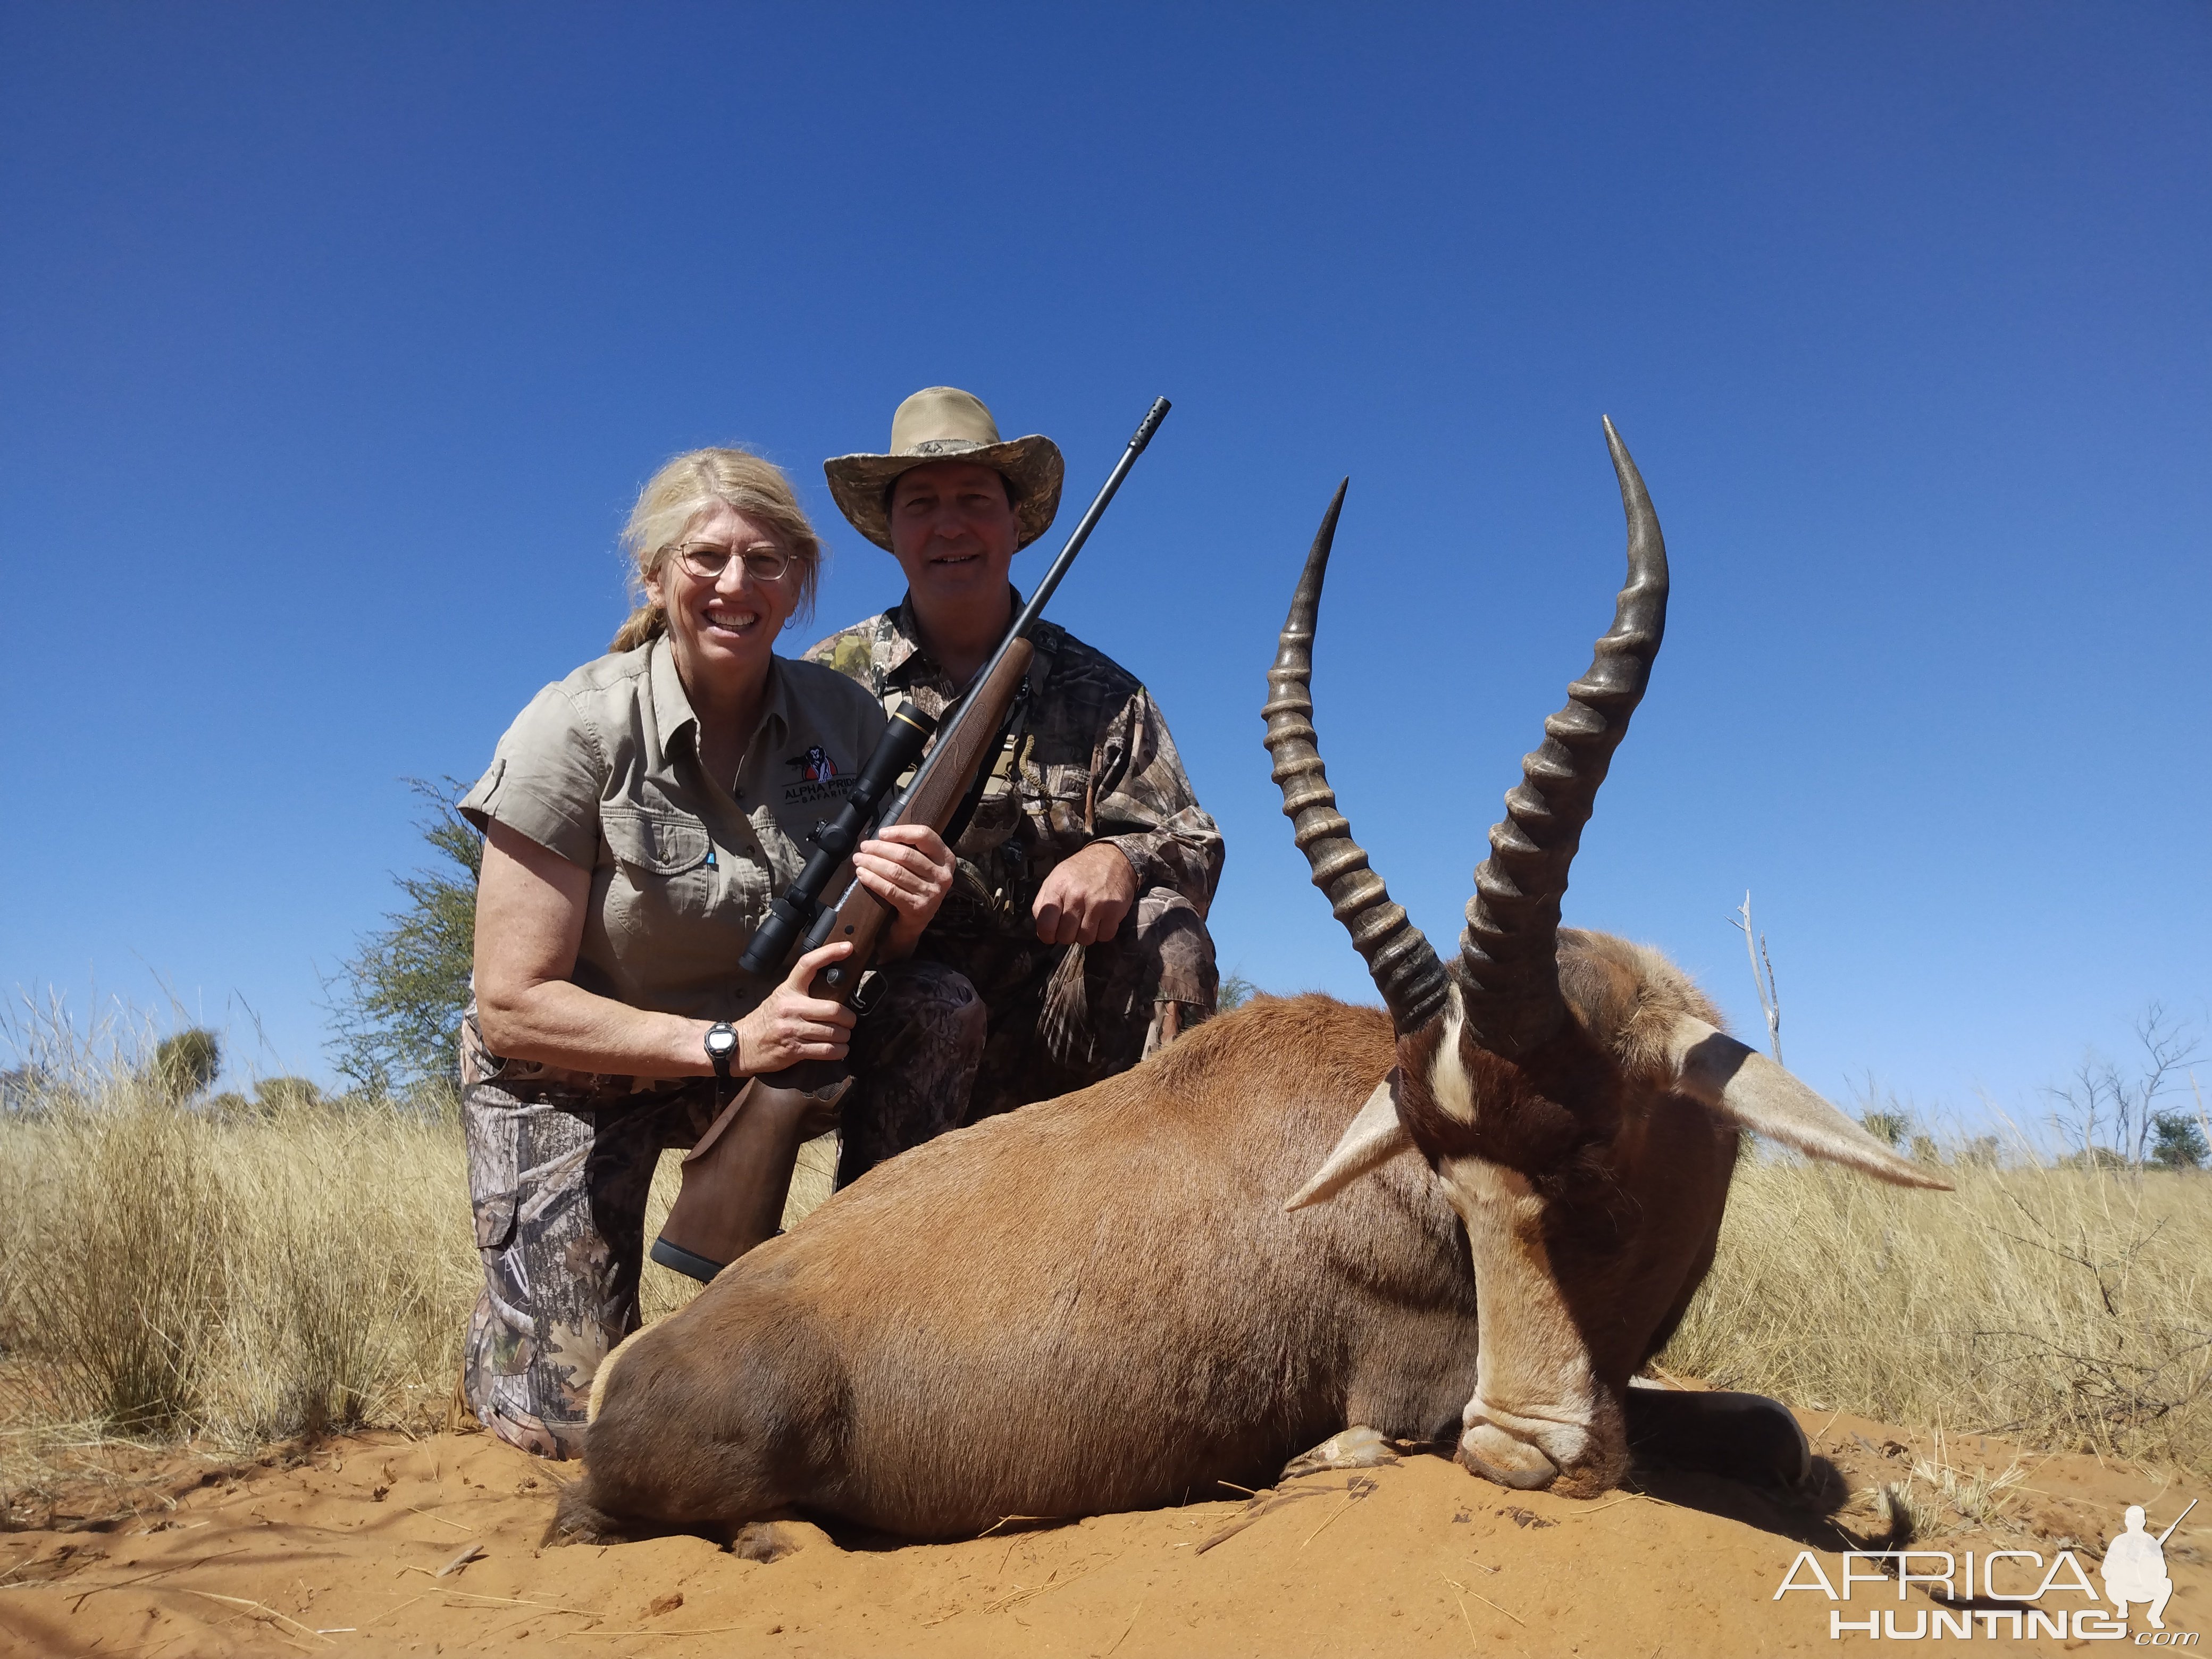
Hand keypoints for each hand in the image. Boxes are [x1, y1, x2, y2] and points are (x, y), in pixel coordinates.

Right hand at [735, 941, 857, 1070]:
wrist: (742, 1044)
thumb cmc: (766, 1020)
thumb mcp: (781, 997)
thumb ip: (803, 992)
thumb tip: (835, 987)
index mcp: (788, 990)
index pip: (808, 964)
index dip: (829, 953)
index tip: (847, 947)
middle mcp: (791, 1008)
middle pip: (833, 1009)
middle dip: (848, 1018)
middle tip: (850, 1021)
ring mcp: (793, 1029)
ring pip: (833, 1032)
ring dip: (845, 1036)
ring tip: (844, 1036)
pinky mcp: (795, 1049)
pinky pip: (826, 1050)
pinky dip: (839, 1051)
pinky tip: (839, 1049)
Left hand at [853, 823, 955, 958]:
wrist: (914, 923)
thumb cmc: (914, 887)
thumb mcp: (921, 866)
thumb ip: (910, 848)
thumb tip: (881, 835)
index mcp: (946, 859)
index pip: (925, 835)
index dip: (901, 831)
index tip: (881, 833)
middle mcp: (943, 876)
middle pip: (906, 855)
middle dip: (880, 849)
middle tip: (864, 847)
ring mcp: (931, 894)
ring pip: (896, 872)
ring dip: (873, 863)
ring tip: (859, 859)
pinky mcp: (917, 908)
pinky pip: (890, 890)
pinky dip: (873, 880)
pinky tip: (862, 874)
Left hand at [1032, 841, 1137, 945]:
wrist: (1112, 856)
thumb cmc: (1081, 870)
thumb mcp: (1055, 878)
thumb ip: (1043, 903)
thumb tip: (1043, 928)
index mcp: (1057, 888)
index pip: (1046, 925)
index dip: (1047, 935)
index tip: (1052, 934)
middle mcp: (1076, 896)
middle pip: (1066, 936)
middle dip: (1068, 934)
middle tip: (1073, 924)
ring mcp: (1096, 904)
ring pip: (1085, 939)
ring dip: (1086, 934)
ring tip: (1088, 920)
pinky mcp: (1114, 910)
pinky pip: (1105, 936)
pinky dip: (1103, 932)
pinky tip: (1101, 919)